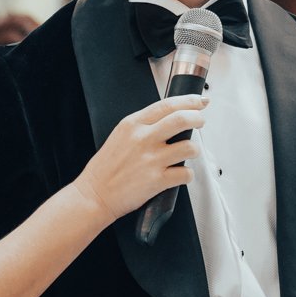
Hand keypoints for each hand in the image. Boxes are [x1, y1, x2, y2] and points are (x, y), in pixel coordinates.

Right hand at [72, 96, 207, 221]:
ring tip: (189, 152)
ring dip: (194, 149)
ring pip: (189, 147)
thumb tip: (170, 119)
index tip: (199, 101)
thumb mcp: (120, 135)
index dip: (189, 101)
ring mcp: (151, 160)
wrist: (94, 195)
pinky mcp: (158, 180)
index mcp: (132, 124)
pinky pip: (186, 173)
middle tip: (200, 121)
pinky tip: (180, 174)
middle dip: (198, 118)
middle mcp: (143, 139)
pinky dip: (187, 174)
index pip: (167, 105)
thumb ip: (143, 126)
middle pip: (182, 119)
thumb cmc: (106, 168)